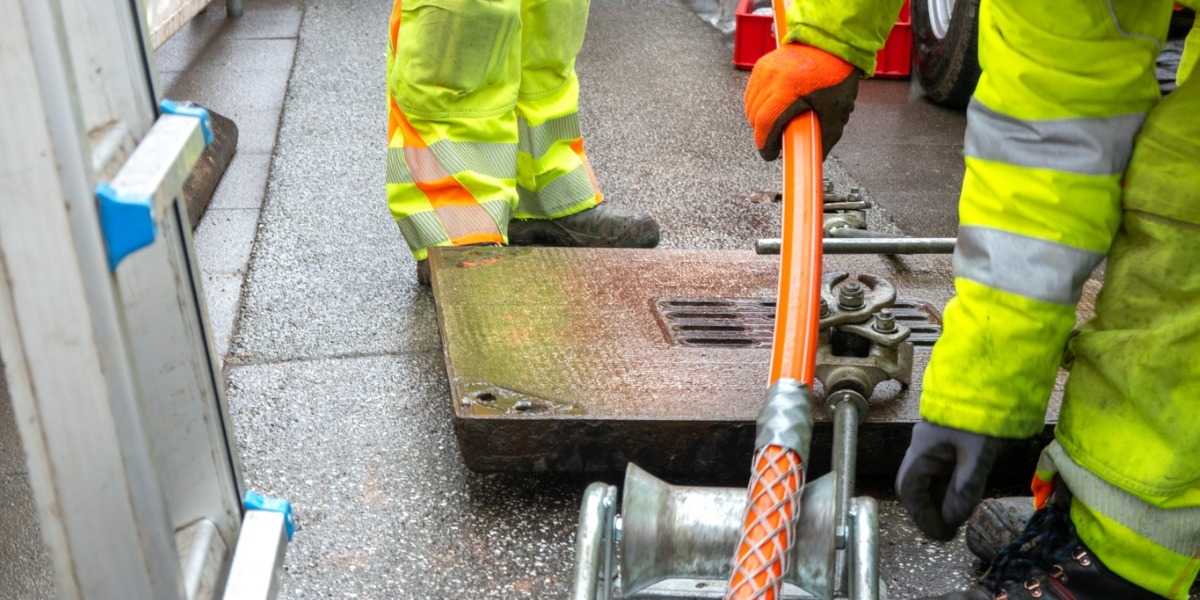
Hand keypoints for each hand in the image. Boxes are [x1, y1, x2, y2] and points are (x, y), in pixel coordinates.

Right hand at [744, 43, 859, 160]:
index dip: (765, 145)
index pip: (765, 125)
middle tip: (776, 141)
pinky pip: (751, 93)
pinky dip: (757, 105)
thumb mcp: (835, 111)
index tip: (770, 155)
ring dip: (758, 120)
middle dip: (763, 134)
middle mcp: (772, 79)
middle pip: (755, 118)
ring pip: (750, 106)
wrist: (831, 42)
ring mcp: (764, 70)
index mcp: (788, 91)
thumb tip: (815, 157)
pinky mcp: (761, 65)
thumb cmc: (836, 74)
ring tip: (774, 125)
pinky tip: (770, 108)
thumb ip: (825, 138)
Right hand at [895, 420, 1005, 540]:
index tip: (942, 535)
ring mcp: (933, 444)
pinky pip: (940, 470)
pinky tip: (962, 495)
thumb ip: (964, 489)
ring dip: (938, 500)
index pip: (910, 490)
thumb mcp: (977, 456)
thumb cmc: (981, 417)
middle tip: (949, 530)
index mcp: (922, 450)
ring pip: (928, 479)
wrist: (991, 381)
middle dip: (928, 511)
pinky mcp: (946, 442)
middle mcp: (921, 448)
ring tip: (958, 516)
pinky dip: (947, 488)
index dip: (922, 516)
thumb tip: (952, 519)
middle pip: (915, 487)